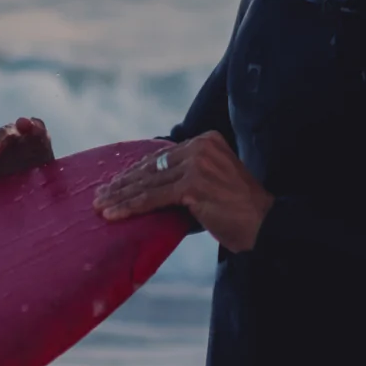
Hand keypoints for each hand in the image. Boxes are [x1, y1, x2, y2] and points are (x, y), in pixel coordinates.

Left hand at [94, 132, 272, 252]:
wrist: (266, 225)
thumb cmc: (240, 213)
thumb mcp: (213, 184)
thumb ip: (187, 179)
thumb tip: (151, 190)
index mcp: (207, 141)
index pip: (161, 157)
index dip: (135, 172)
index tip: (115, 184)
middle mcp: (201, 147)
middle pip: (152, 167)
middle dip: (122, 183)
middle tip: (99, 195)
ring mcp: (197, 164)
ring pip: (148, 182)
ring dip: (120, 196)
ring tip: (100, 206)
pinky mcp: (192, 185)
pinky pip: (153, 197)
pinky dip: (130, 206)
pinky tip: (113, 214)